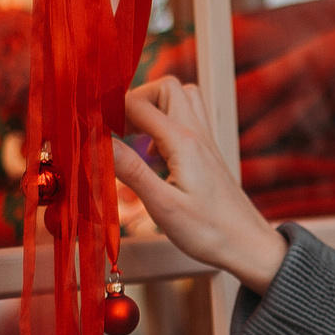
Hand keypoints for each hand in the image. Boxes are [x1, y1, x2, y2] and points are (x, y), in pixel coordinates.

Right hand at [110, 77, 288, 294]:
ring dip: (154, 109)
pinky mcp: (208, 155)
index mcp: (183, 142)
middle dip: (135, 99)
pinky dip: (166, 126)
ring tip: (134, 138)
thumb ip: (130, 170)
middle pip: (166, 88)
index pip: (138, 104)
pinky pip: (187, 122)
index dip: (108, 108)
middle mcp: (197, 134)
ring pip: (182, 100)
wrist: (249, 245)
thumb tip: (97, 141)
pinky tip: (154, 156)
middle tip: (116, 128)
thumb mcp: (163, 205)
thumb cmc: (210, 231)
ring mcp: (206, 143)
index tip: (86, 123)